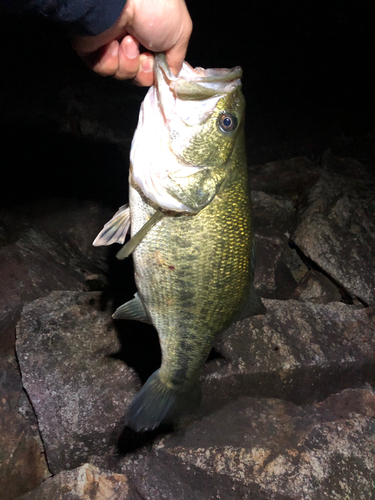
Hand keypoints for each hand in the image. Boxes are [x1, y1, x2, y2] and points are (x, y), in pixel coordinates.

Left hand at [72, 0, 191, 84]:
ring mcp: (112, 44)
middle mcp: (134, 38)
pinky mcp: (93, 50)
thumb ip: (177, 59)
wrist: (120, 0)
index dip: (159, 70)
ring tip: (127, 41)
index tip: (160, 65)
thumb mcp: (181, 32)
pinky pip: (105, 69)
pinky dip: (111, 61)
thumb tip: (169, 76)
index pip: (157, 65)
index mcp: (154, 32)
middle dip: (144, 70)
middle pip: (141, 74)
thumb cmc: (156, 9)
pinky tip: (112, 44)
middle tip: (143, 54)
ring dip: (129, 63)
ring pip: (124, 73)